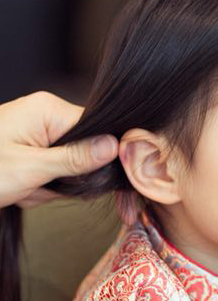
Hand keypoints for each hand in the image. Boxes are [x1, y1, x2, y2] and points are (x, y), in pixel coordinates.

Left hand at [0, 92, 117, 208]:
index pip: (98, 129)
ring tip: (22, 190)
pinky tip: (19, 190)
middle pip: (84, 150)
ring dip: (49, 186)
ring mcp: (36, 131)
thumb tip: (115, 145)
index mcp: (48, 109)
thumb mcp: (31, 168)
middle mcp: (45, 115)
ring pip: (69, 165)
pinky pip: (52, 169)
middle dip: (64, 178)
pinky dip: (39, 186)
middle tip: (37, 187)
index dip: (97, 158)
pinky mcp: (30, 147)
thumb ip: (77, 158)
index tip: (85, 181)